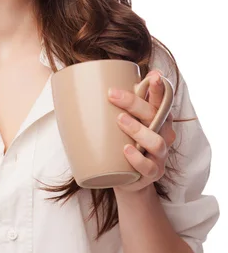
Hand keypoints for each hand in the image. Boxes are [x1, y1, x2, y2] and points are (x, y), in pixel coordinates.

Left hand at [107, 69, 175, 193]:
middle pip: (156, 114)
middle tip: (113, 94)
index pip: (162, 99)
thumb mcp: (122, 120)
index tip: (153, 74)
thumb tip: (88, 79)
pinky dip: (137, 158)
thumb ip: (115, 104)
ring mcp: (160, 154)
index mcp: (158, 116)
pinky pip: (149, 166)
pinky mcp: (153, 172)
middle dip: (134, 102)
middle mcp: (163, 133)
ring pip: (156, 141)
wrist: (126, 177)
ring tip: (120, 120)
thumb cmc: (122, 140)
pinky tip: (126, 149)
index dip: (159, 87)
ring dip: (138, 129)